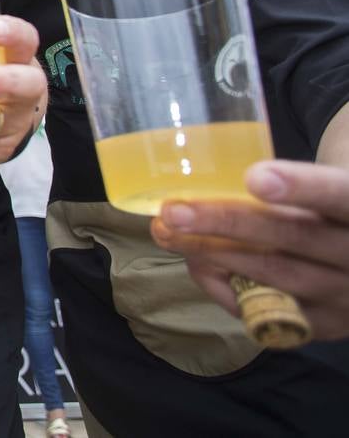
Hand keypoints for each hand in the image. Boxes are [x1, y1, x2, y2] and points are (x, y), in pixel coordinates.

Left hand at [151, 159, 348, 340]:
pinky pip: (264, 309)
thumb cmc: (328, 208)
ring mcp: (344, 296)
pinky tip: (195, 262)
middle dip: (228, 222)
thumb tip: (209, 173)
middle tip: (174, 211)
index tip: (255, 178)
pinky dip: (223, 285)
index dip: (301, 187)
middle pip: (294, 236)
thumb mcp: (328, 185)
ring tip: (167, 232)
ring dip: (211, 253)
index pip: (339, 195)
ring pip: (273, 274)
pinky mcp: (322, 324)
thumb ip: (290, 183)